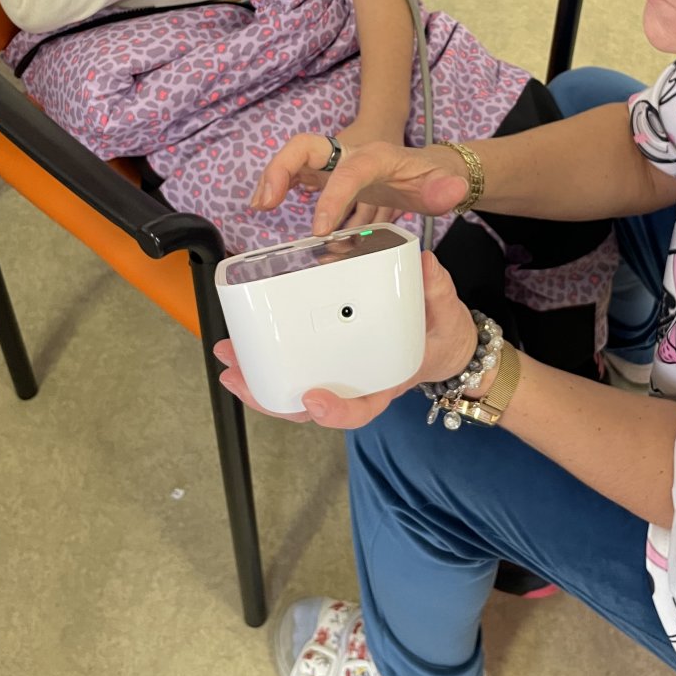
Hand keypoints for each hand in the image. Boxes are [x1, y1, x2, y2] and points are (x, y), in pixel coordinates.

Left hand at [213, 249, 477, 428]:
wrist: (441, 342)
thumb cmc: (440, 333)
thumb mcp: (447, 315)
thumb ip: (437, 292)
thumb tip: (425, 264)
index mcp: (385, 382)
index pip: (361, 408)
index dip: (337, 410)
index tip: (315, 399)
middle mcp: (355, 385)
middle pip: (309, 408)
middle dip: (270, 397)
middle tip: (236, 376)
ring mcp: (337, 375)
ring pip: (293, 390)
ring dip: (256, 378)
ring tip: (228, 358)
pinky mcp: (325, 356)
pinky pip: (293, 365)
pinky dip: (267, 357)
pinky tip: (244, 340)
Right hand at [250, 132, 469, 234]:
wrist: (425, 168)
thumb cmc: (428, 178)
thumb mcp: (442, 186)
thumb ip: (446, 190)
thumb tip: (454, 192)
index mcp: (375, 158)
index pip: (349, 171)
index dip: (332, 197)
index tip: (320, 229)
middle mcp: (349, 153)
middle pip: (306, 147)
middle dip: (281, 168)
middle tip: (266, 203)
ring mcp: (334, 161)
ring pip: (294, 157)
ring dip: (272, 177)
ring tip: (260, 206)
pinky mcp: (326, 172)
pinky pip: (295, 172)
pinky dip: (277, 184)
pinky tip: (266, 204)